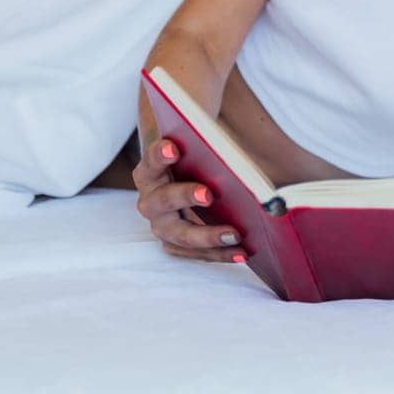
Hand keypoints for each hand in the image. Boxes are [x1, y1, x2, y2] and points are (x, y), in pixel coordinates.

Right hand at [131, 138, 246, 263]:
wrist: (184, 179)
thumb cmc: (192, 159)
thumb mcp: (193, 147)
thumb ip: (200, 141)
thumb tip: (223, 140)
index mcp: (149, 170)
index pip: (152, 159)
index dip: (160, 154)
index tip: (173, 148)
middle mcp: (150, 200)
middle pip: (163, 201)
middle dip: (185, 197)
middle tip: (208, 193)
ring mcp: (162, 226)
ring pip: (180, 235)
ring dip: (208, 236)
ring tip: (235, 234)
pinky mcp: (177, 245)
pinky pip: (197, 254)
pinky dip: (220, 254)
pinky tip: (244, 252)